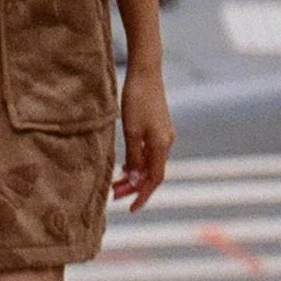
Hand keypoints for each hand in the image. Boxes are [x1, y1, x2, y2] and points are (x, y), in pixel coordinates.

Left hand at [113, 57, 173, 211]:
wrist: (146, 71)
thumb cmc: (137, 99)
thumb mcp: (131, 130)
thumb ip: (134, 156)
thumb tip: (135, 179)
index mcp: (161, 145)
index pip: (154, 179)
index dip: (143, 195)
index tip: (130, 208)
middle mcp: (166, 142)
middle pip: (152, 173)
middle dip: (134, 187)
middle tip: (114, 196)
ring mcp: (163, 134)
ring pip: (150, 163)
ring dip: (134, 175)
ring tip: (116, 183)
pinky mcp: (158, 127)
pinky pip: (149, 152)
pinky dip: (138, 162)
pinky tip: (125, 165)